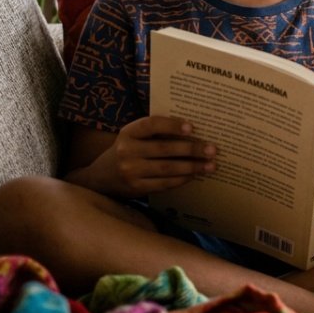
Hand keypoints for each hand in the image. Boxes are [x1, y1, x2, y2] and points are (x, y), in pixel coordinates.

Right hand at [100, 117, 215, 197]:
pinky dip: (182, 179)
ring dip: (192, 167)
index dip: (172, 125)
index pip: (151, 124)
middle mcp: (126, 151)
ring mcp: (130, 171)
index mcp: (128, 133)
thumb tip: (193, 130)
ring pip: (167, 168)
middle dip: (191, 149)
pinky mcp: (136, 188)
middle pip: (164, 149)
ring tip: (210, 165)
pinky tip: (195, 176)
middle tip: (212, 149)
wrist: (101, 177)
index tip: (192, 127)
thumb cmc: (127, 151)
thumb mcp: (134, 137)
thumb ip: (155, 132)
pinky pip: (164, 183)